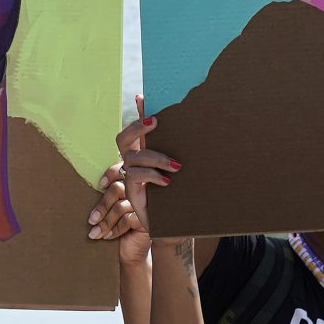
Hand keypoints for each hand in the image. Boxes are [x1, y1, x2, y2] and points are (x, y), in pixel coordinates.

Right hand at [89, 95, 176, 248]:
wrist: (175, 227)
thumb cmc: (181, 198)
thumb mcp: (183, 173)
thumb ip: (183, 154)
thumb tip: (199, 130)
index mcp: (145, 154)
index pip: (137, 129)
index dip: (137, 112)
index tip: (142, 95)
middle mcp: (134, 163)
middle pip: (123, 138)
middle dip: (137, 127)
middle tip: (154, 121)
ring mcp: (130, 177)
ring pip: (133, 157)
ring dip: (156, 157)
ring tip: (176, 166)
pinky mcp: (131, 192)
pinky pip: (135, 175)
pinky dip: (152, 175)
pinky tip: (167, 181)